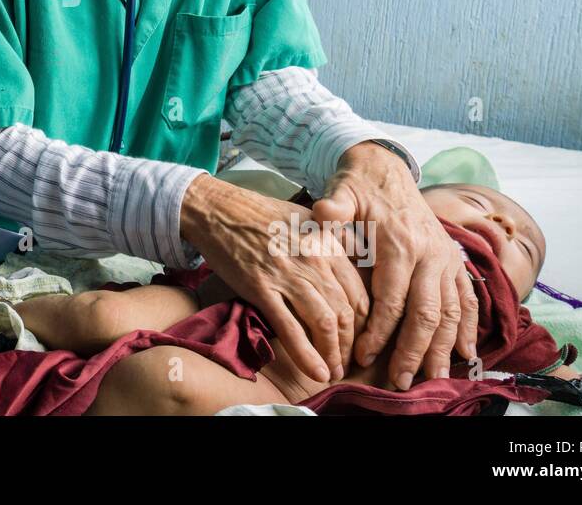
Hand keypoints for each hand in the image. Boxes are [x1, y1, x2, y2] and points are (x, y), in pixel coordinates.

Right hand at [181, 173, 366, 382]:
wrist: (217, 208)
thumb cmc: (259, 214)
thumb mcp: (305, 219)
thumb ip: (330, 244)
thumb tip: (346, 272)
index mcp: (329, 243)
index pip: (359, 294)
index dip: (363, 325)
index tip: (358, 341)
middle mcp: (315, 259)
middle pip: (346, 312)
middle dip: (350, 346)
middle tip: (346, 364)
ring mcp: (288, 274)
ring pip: (324, 323)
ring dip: (332, 355)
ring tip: (332, 372)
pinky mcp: (262, 288)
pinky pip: (291, 329)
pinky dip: (307, 356)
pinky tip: (316, 372)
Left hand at [312, 142, 478, 389]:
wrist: (386, 168)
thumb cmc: (358, 187)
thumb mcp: (343, 191)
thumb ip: (335, 206)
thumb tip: (322, 210)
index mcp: (400, 242)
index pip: (391, 297)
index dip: (379, 330)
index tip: (363, 355)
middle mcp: (429, 254)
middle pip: (425, 311)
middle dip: (413, 350)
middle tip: (400, 381)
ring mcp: (446, 259)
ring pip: (451, 311)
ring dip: (444, 347)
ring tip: (434, 378)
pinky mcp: (454, 261)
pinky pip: (467, 299)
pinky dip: (469, 327)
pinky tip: (466, 354)